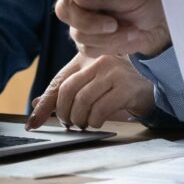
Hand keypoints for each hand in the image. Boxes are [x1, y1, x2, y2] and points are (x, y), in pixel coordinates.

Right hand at [7, 0, 174, 56]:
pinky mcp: (88, 38)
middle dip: (88, 21)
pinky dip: (110, 44)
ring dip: (104, 35)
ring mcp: (82, 17)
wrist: (162, 25)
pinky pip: (88, 47)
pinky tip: (125, 36)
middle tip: (113, 23)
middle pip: (64, 10)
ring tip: (125, 27)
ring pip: (77, 32)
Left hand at [26, 53, 153, 130]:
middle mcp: (99, 61)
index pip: (59, 82)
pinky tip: (97, 122)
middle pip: (68, 90)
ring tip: (85, 124)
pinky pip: (100, 109)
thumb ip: (66, 93)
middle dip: (65, 114)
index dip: (44, 106)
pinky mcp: (125, 87)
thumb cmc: (117, 88)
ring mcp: (113, 72)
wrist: (151, 88)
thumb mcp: (90, 86)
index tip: (32, 125)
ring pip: (83, 101)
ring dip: (80, 119)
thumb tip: (35, 104)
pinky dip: (95, 121)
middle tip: (70, 124)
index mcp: (87, 58)